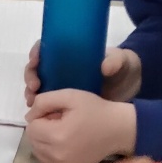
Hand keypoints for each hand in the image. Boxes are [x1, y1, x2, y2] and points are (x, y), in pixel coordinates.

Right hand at [23, 44, 140, 106]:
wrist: (131, 92)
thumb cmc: (124, 70)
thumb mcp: (122, 61)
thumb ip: (116, 61)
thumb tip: (105, 67)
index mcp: (71, 54)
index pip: (46, 48)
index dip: (36, 53)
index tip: (35, 60)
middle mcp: (62, 69)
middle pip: (36, 69)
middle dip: (30, 77)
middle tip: (34, 87)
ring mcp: (62, 87)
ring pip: (38, 88)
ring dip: (31, 94)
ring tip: (33, 102)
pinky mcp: (65, 104)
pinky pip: (47, 106)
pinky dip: (40, 110)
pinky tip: (42, 115)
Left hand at [23, 89, 135, 162]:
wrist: (118, 130)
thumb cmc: (95, 110)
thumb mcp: (69, 96)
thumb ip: (44, 101)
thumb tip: (28, 117)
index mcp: (56, 136)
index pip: (31, 127)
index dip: (42, 117)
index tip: (57, 114)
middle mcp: (56, 155)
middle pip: (33, 140)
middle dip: (42, 129)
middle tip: (61, 123)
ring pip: (38, 152)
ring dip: (45, 142)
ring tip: (63, 133)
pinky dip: (50, 153)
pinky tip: (65, 145)